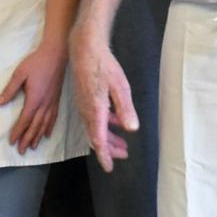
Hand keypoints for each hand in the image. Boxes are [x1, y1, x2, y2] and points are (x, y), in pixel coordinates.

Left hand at [0, 38, 69, 153]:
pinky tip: (46, 134)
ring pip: (44, 124)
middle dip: (27, 139)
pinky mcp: (56, 99)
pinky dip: (49, 127)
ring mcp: (52, 102)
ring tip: (32, 146)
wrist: (56, 54)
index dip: (18, 131)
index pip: (25, 120)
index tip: (12, 142)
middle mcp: (44, 104)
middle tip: (22, 151)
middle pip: (35, 126)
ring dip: (37, 136)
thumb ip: (10, 89)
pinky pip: (53, 117)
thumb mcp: (19, 74)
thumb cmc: (36, 62)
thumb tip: (0, 103)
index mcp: (34, 98)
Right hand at [72, 28, 137, 170]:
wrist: (85, 48)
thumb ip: (125, 109)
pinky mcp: (85, 98)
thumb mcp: (120, 86)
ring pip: (95, 128)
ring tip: (122, 144)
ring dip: (108, 137)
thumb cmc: (103, 65)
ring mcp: (84, 105)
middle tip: (123, 156)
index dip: (105, 156)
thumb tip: (132, 129)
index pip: (98, 141)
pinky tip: (116, 121)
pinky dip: (105, 124)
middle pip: (97, 137)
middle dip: (110, 149)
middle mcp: (87, 111)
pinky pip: (94, 118)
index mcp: (95, 111)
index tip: (110, 168)